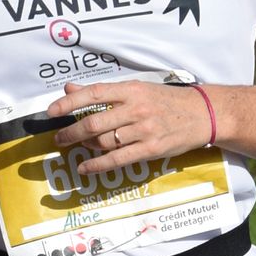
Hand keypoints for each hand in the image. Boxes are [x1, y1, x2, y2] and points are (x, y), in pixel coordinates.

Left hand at [49, 80, 216, 177]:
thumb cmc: (166, 100)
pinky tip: (85, 167)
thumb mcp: (137, 89)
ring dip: (86, 146)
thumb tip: (70, 88)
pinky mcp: (151, 149)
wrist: (203, 113)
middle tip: (59, 138)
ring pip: (104, 142)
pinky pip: (118, 159)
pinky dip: (98, 165)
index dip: (69, 103)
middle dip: (71, 131)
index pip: (93, 94)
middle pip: (94, 122)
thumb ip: (103, 92)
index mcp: (131, 90)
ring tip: (78, 147)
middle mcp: (136, 108)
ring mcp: (144, 130)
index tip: (51, 112)